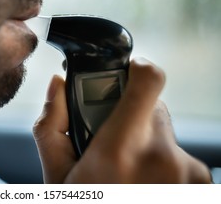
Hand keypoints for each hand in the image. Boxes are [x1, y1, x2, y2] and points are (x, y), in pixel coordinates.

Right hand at [33, 58, 211, 182]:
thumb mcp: (57, 177)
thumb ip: (53, 124)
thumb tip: (58, 85)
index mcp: (121, 150)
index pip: (149, 80)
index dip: (138, 68)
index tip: (127, 72)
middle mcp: (163, 159)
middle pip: (153, 107)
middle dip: (131, 116)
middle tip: (112, 142)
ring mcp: (189, 175)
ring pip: (165, 135)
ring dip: (146, 144)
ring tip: (127, 174)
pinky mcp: (201, 186)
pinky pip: (180, 157)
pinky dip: (163, 165)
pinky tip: (144, 185)